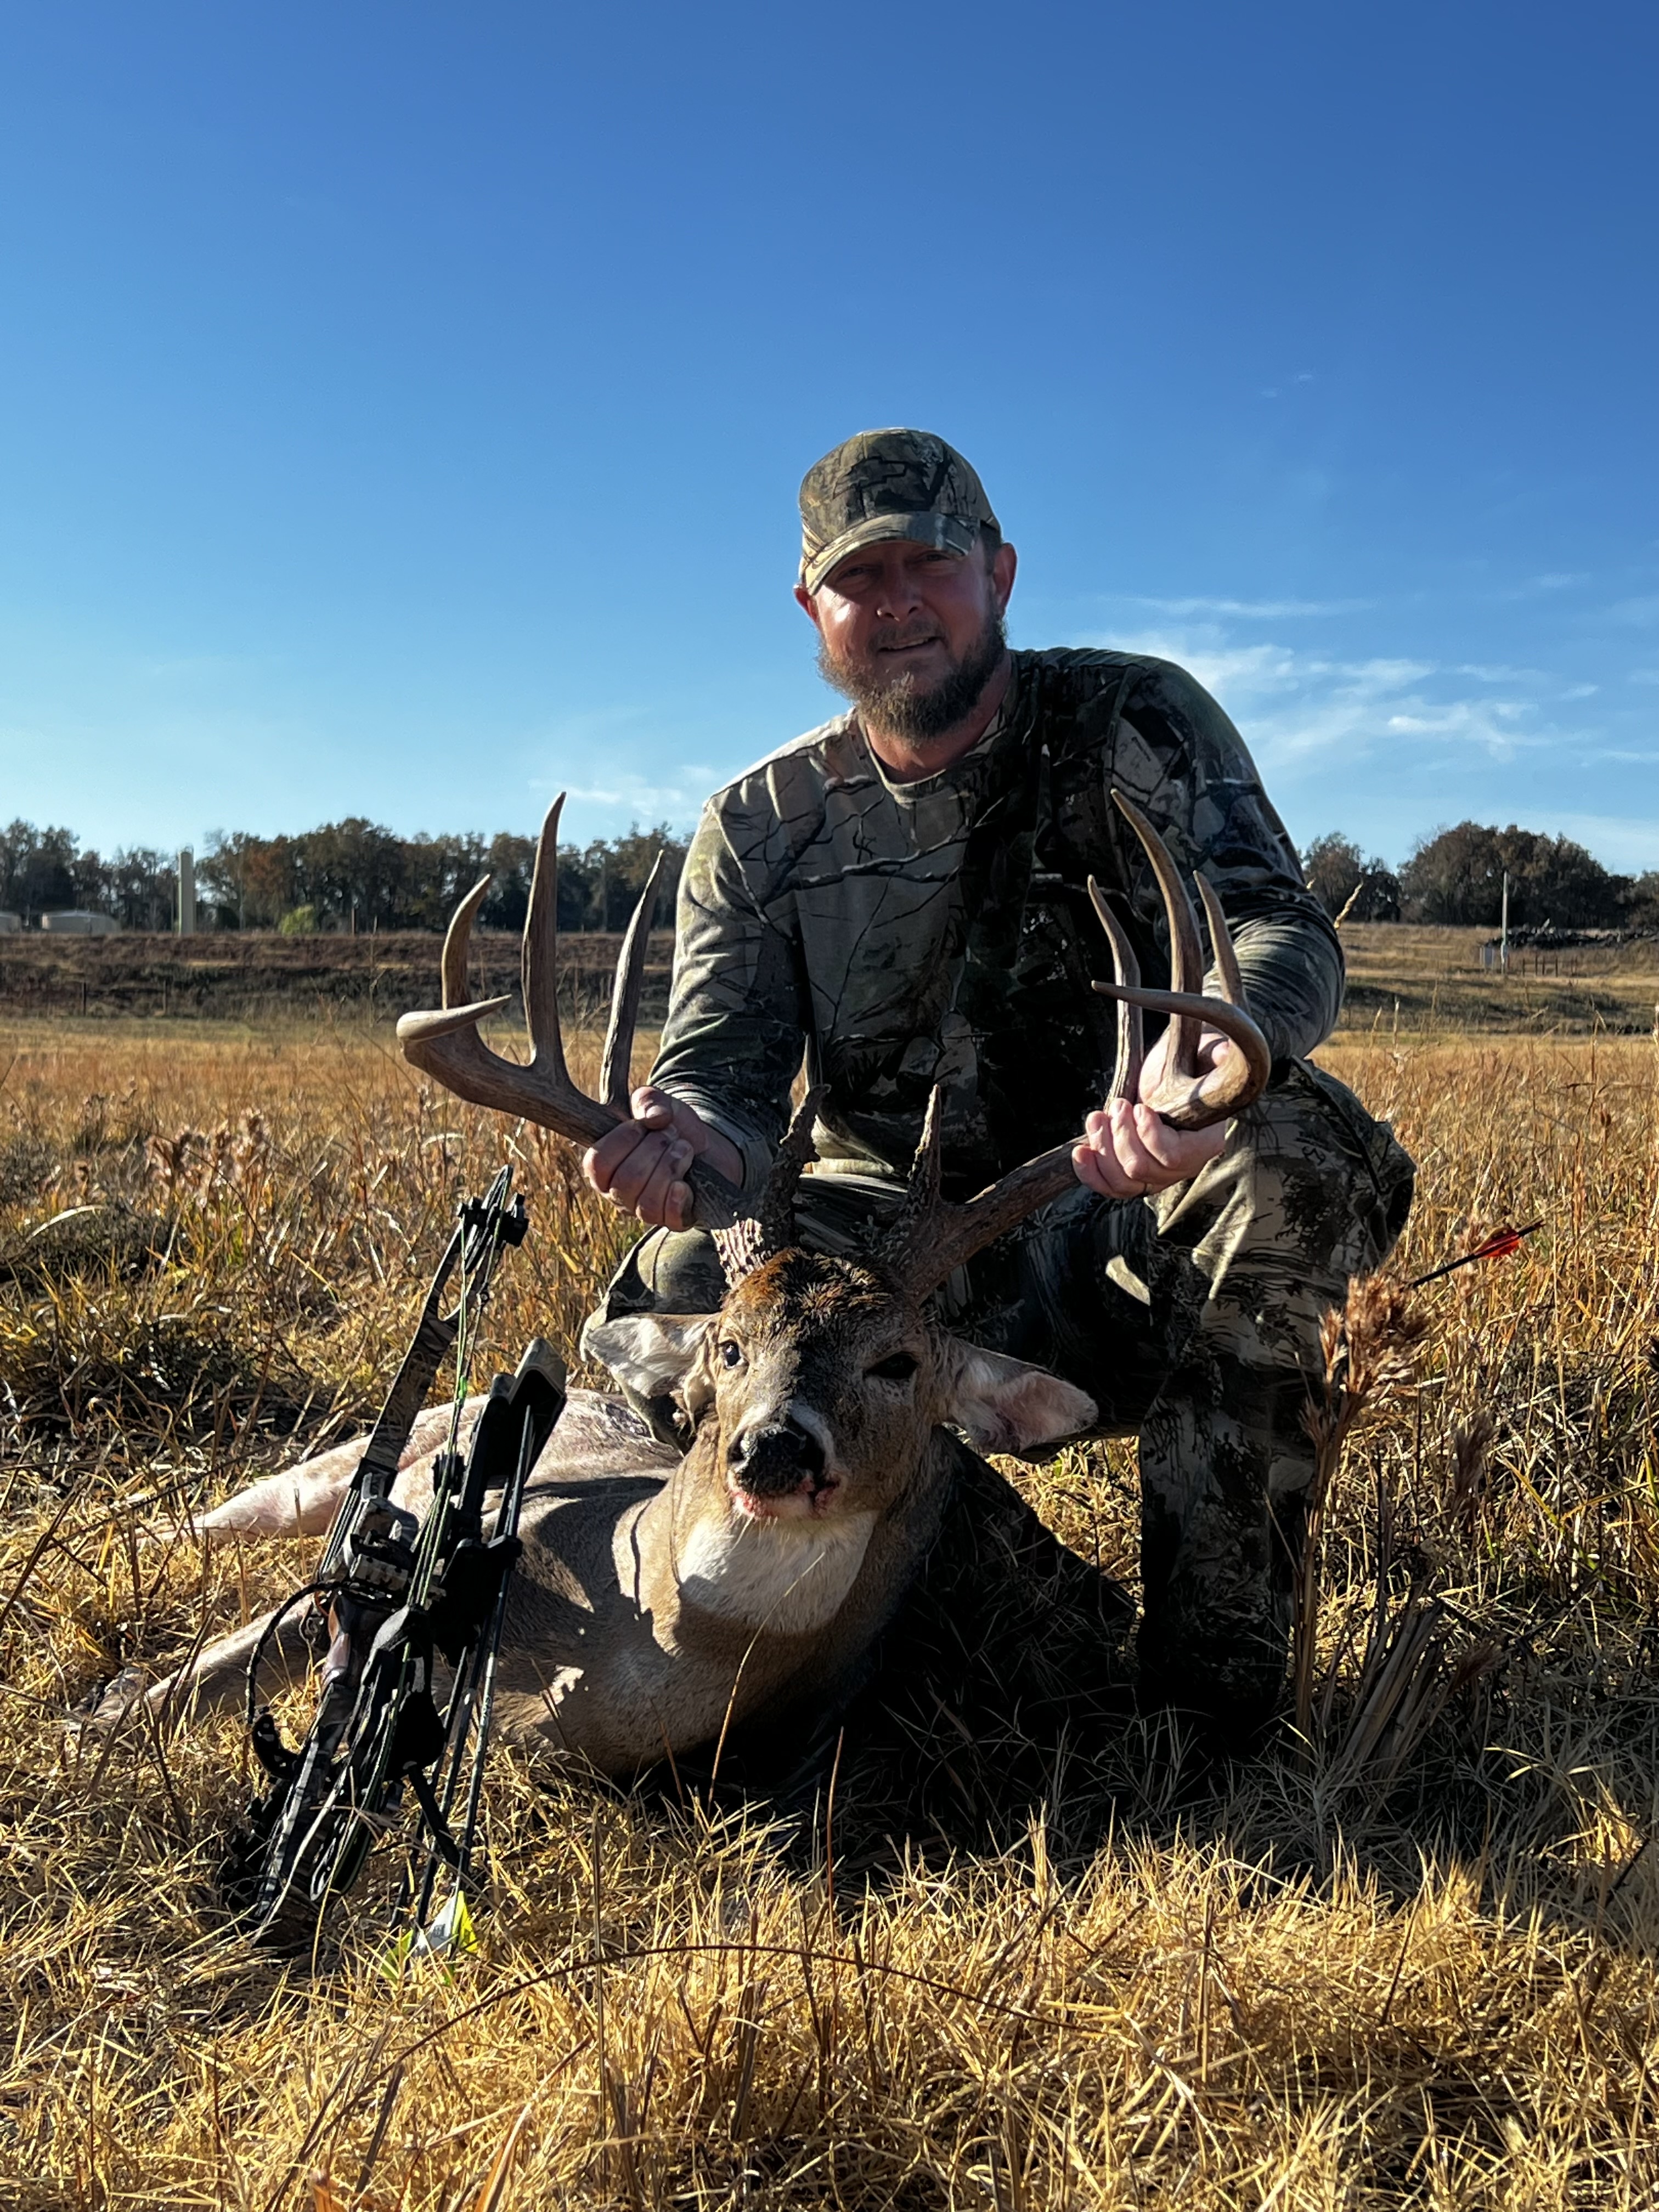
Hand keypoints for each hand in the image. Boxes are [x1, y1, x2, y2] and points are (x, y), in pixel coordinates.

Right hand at [583, 1086, 742, 1229]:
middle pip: (625, 1182)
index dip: (620, 1141)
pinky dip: (677, 1198)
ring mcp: (644, 1211)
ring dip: (669, 1168)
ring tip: (685, 1150)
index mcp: (606, 1166)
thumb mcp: (661, 1106)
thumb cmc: (675, 1128)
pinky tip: (685, 1183)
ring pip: (646, 1201)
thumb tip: (654, 1117)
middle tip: (672, 1135)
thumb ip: (649, 1101)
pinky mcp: (673, 1221)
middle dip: (654, 1150)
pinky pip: (667, 1217)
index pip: (596, 1164)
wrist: (710, 1148)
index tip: (643, 1125)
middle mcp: (619, 1194)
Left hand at [1071, 1026, 1233, 1200]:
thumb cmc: (1189, 1063)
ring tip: (1097, 1118)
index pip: (1174, 1156)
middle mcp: (1184, 1165)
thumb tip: (1223, 1053)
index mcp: (1205, 1141)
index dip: (1150, 1136)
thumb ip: (1216, 1055)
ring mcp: (1157, 1174)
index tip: (1139, 1107)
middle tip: (1118, 1105)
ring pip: (1123, 1182)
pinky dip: (1090, 1173)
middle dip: (1121, 1136)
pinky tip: (1080, 1151)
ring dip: (1103, 1149)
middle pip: (1143, 1169)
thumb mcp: (1204, 1053)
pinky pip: (1110, 1188)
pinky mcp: (1134, 1173)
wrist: (1173, 1073)